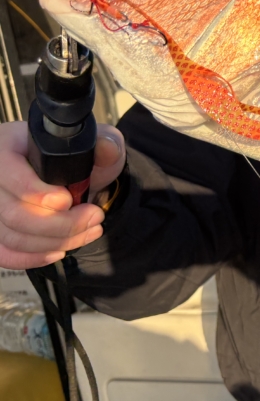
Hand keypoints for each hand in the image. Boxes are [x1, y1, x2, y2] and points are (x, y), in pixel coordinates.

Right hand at [0, 120, 125, 268]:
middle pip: (14, 214)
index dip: (41, 195)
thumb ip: (104, 144)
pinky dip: (33, 257)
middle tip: (93, 217)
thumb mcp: (93, 143)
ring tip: (89, 230)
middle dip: (62, 224)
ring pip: (13, 236)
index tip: (70, 199)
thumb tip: (107, 147)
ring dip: (57, 241)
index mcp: (7, 147)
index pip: (12, 177)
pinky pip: (5, 253)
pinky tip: (59, 251)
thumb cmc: (76, 154)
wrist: (71, 172)